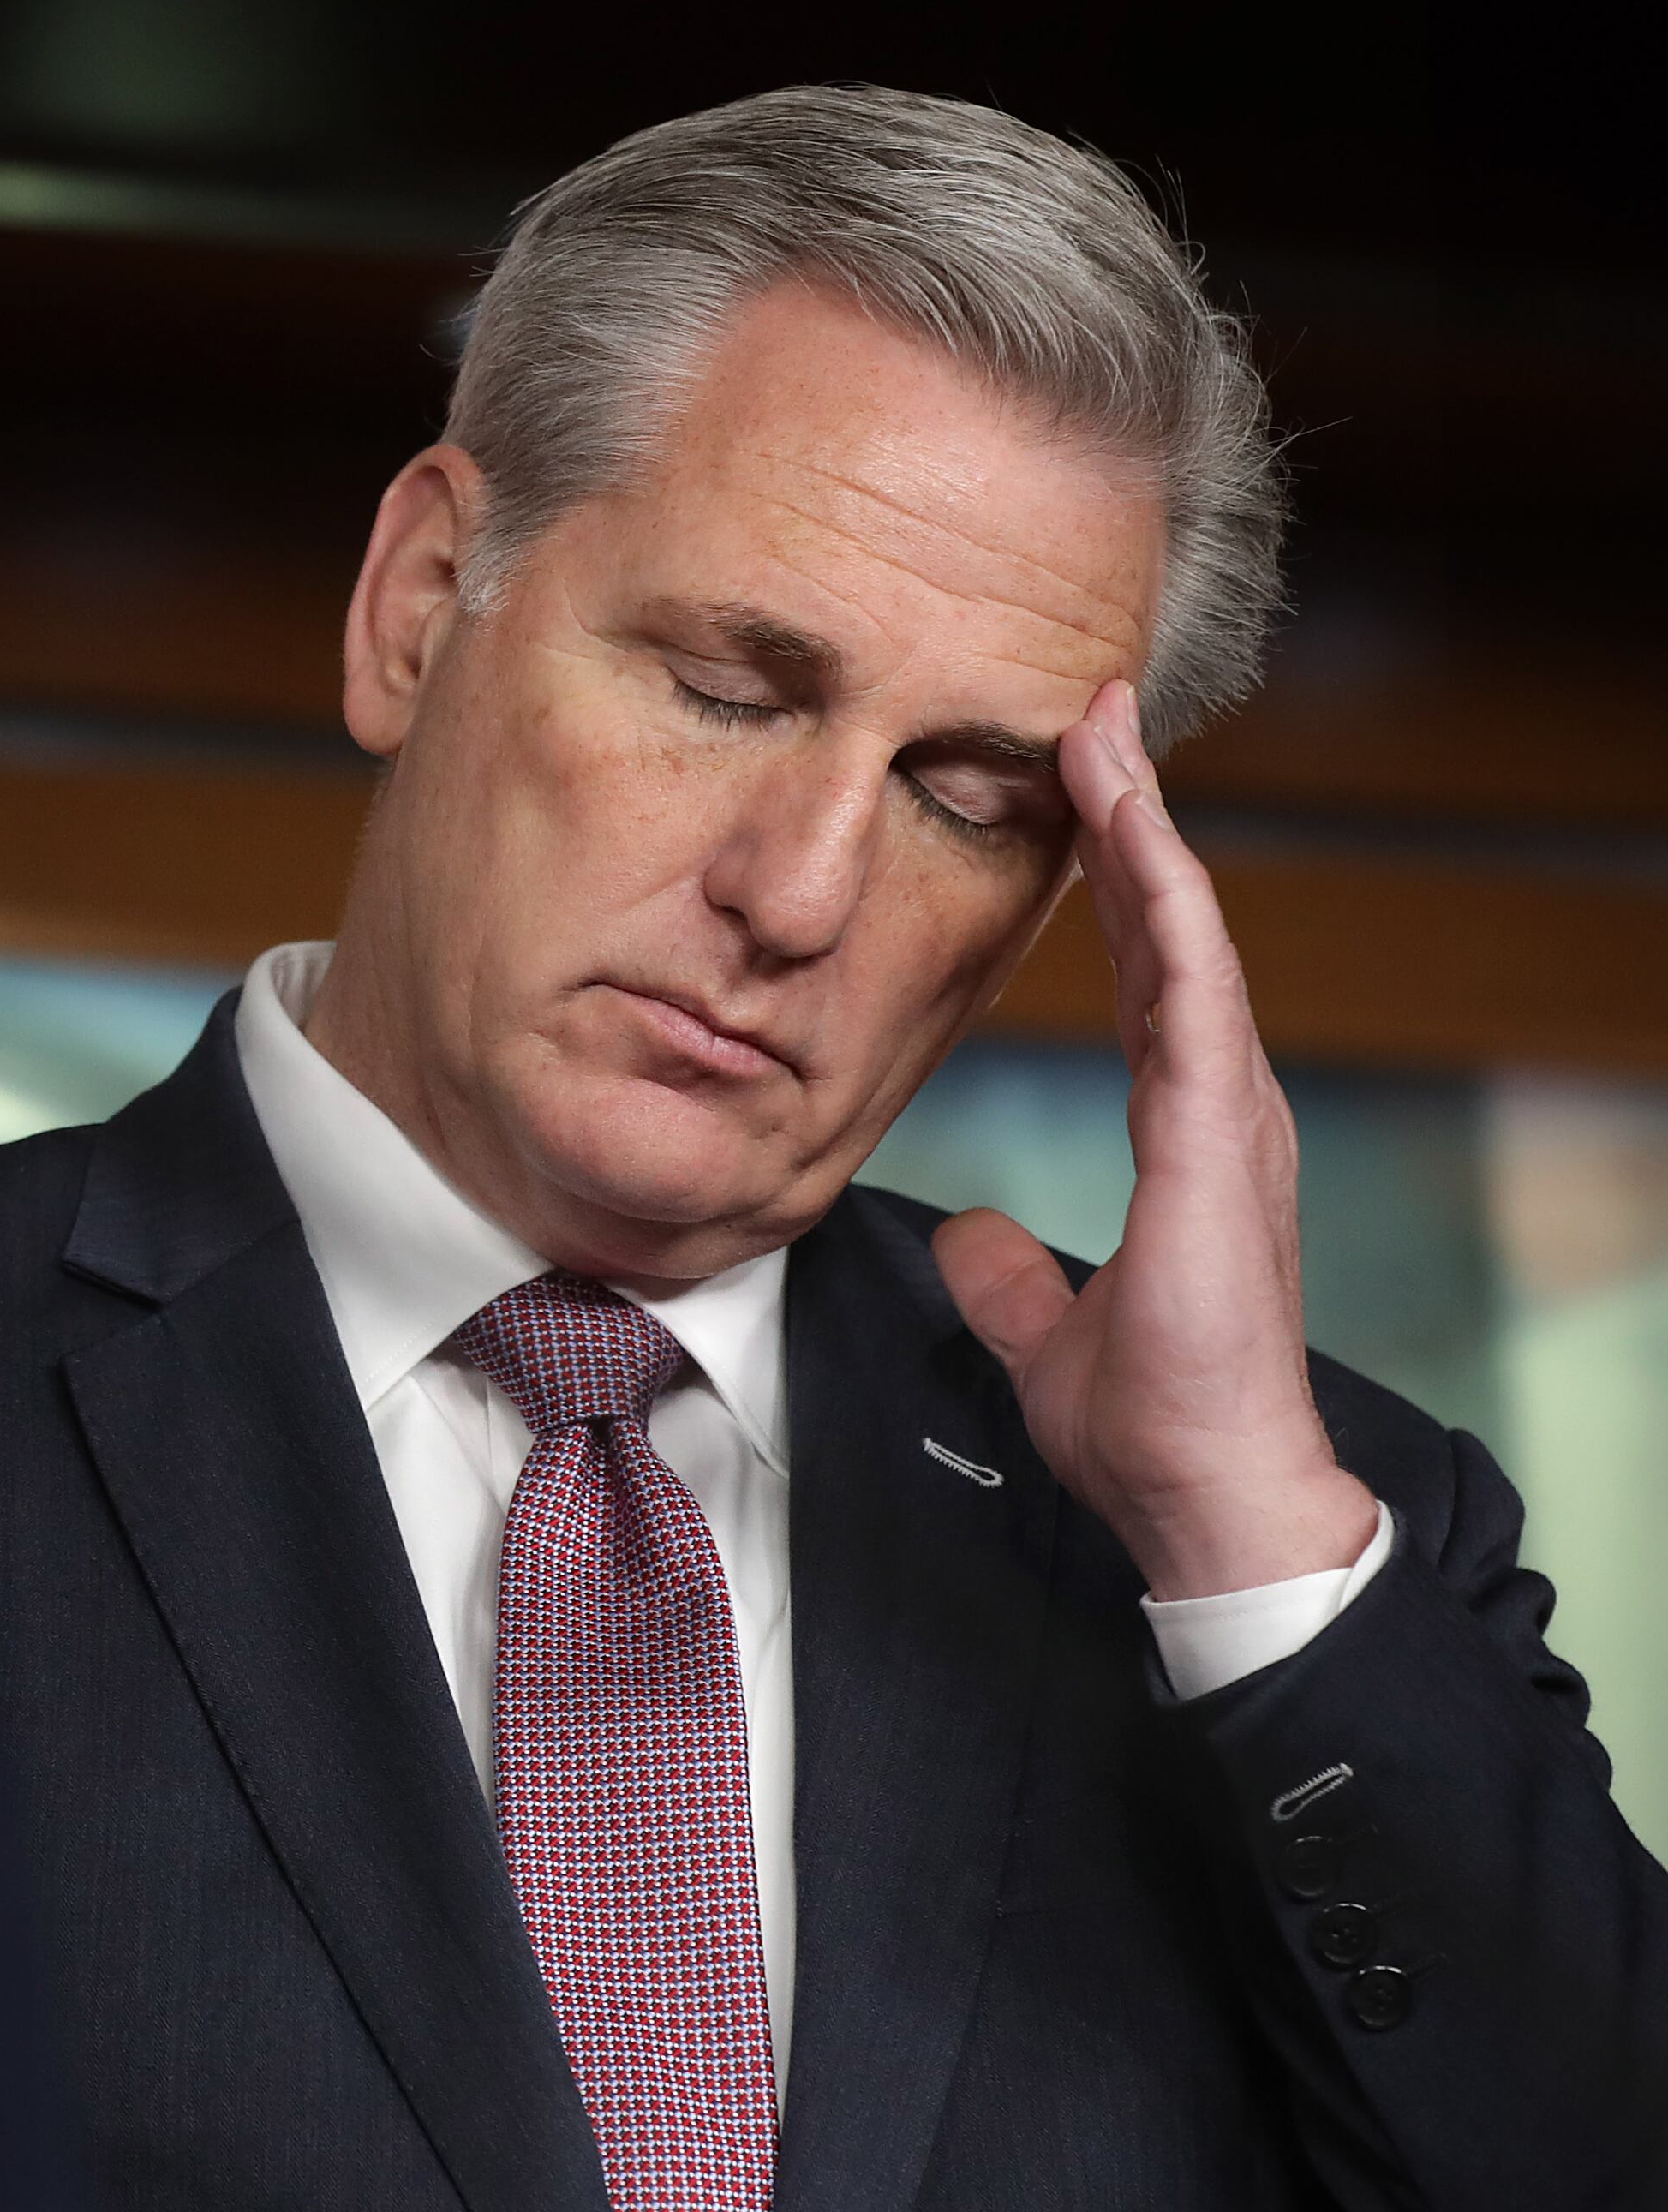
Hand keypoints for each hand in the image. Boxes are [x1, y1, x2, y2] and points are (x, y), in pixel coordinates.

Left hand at [932, 682, 1379, 1601]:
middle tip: (1093, 713)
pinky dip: (1171, 908)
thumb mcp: (1050, 1330)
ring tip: (1106, 733)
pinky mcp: (1221, 1142)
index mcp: (1186, 1133)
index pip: (1149, 979)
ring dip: (1147, 832)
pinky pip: (1199, 996)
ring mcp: (1231, 1117)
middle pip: (1174, 931)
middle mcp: (1219, 1106)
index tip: (1078, 794)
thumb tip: (980, 1240)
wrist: (1207, 1498)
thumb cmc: (1150, 1422)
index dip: (1117, 885)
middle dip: (1132, 818)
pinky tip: (1143, 838)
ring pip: (1189, 938)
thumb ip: (1016, 1278)